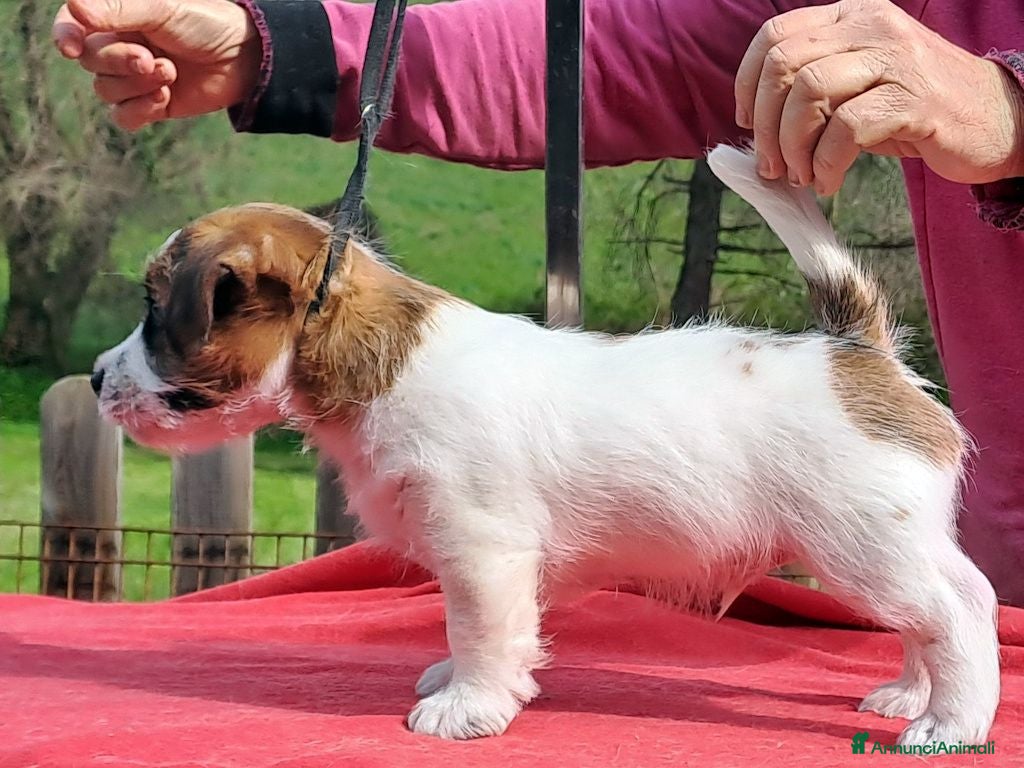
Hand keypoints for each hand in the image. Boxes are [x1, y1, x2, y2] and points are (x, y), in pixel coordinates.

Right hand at [52, 0, 260, 130]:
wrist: (242, 57)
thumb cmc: (203, 23)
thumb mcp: (161, 9)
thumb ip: (118, 9)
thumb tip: (75, 9)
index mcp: (116, 19)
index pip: (72, 26)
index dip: (64, 36)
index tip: (69, 47)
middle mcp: (119, 47)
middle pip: (90, 63)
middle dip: (118, 63)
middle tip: (152, 59)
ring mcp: (134, 78)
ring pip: (105, 91)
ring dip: (137, 85)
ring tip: (171, 72)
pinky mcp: (152, 105)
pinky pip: (123, 117)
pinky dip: (140, 110)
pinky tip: (165, 97)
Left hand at [734, 0, 1023, 193]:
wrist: (995, 120)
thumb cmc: (914, 108)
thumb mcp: (855, 85)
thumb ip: (810, 91)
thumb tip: (755, 126)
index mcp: (850, 16)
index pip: (775, 36)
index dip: (747, 84)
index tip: (747, 124)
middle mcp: (871, 25)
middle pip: (784, 65)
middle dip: (765, 124)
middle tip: (772, 165)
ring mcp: (894, 58)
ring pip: (809, 93)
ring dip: (792, 146)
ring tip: (802, 175)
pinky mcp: (912, 99)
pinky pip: (846, 128)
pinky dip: (825, 163)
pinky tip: (829, 182)